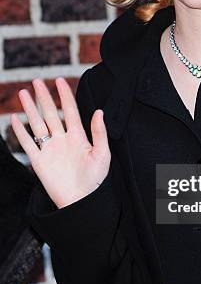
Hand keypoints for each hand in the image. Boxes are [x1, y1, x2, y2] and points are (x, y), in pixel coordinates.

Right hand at [10, 77, 110, 208]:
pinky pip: (28, 143)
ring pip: (37, 124)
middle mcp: (62, 140)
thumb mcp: (102, 154)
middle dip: (44, 97)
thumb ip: (100, 132)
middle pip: (51, 114)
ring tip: (24, 93)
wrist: (81, 202)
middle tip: (37, 81)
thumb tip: (99, 111)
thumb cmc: (95, 180)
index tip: (60, 81)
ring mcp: (50, 149)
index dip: (65, 95)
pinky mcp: (40, 161)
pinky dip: (20, 132)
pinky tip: (14, 119)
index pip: (70, 111)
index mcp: (78, 137)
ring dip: (30, 109)